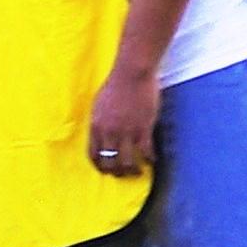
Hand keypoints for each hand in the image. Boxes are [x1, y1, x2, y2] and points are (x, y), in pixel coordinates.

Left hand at [87, 61, 164, 178]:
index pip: (94, 155)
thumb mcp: (99, 104)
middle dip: (116, 172)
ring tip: (138, 171)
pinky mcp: (143, 128)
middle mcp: (109, 132)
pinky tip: (152, 160)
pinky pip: (146, 152)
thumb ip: (99, 122)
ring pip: (128, 162)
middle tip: (123, 174)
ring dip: (133, 171)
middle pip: (110, 163)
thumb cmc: (115, 84)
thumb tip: (101, 135)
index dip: (100, 166)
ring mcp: (127, 132)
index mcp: (96, 126)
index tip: (106, 169)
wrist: (132, 73)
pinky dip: (149, 159)